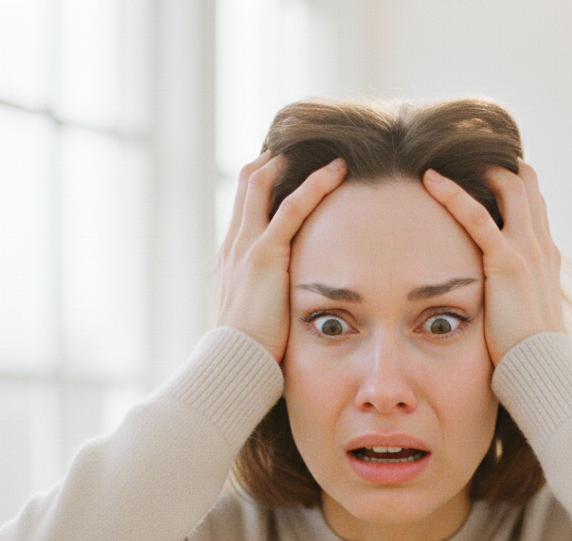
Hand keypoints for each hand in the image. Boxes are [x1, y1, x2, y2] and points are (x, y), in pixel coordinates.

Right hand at [216, 152, 348, 362]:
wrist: (235, 362)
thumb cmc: (251, 348)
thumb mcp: (259, 314)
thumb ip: (271, 296)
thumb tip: (290, 303)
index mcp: (234, 254)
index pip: (247, 202)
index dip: (267, 178)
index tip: (293, 167)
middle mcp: (236, 241)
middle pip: (251, 180)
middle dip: (277, 158)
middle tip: (310, 146)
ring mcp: (247, 245)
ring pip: (264, 182)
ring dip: (294, 161)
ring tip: (328, 150)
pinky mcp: (265, 255)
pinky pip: (292, 208)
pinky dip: (315, 185)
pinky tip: (337, 171)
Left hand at [422, 161, 563, 366]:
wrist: (541, 368)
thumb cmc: (527, 352)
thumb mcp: (522, 315)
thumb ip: (510, 296)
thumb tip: (491, 301)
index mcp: (545, 257)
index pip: (533, 204)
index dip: (513, 182)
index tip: (487, 171)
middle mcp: (541, 246)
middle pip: (526, 185)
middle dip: (499, 164)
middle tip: (464, 154)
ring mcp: (527, 250)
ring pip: (508, 188)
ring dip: (480, 168)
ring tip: (445, 158)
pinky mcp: (506, 262)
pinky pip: (478, 217)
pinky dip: (453, 194)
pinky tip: (431, 180)